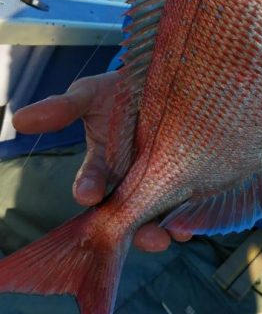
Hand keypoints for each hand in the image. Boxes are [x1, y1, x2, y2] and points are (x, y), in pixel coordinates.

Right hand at [12, 73, 191, 251]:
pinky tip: (190, 221)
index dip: (88, 188)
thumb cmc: (122, 89)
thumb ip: (62, 108)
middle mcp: (130, 180)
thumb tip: (19, 120)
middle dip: (133, 228)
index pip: (91, 182)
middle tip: (144, 237)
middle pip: (127, 212)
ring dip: (160, 231)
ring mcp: (160, 181)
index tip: (87, 193)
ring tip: (167, 236)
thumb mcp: (90, 93)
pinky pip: (188, 204)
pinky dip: (189, 216)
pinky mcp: (189, 178)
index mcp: (103, 164)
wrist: (169, 77)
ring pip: (157, 215)